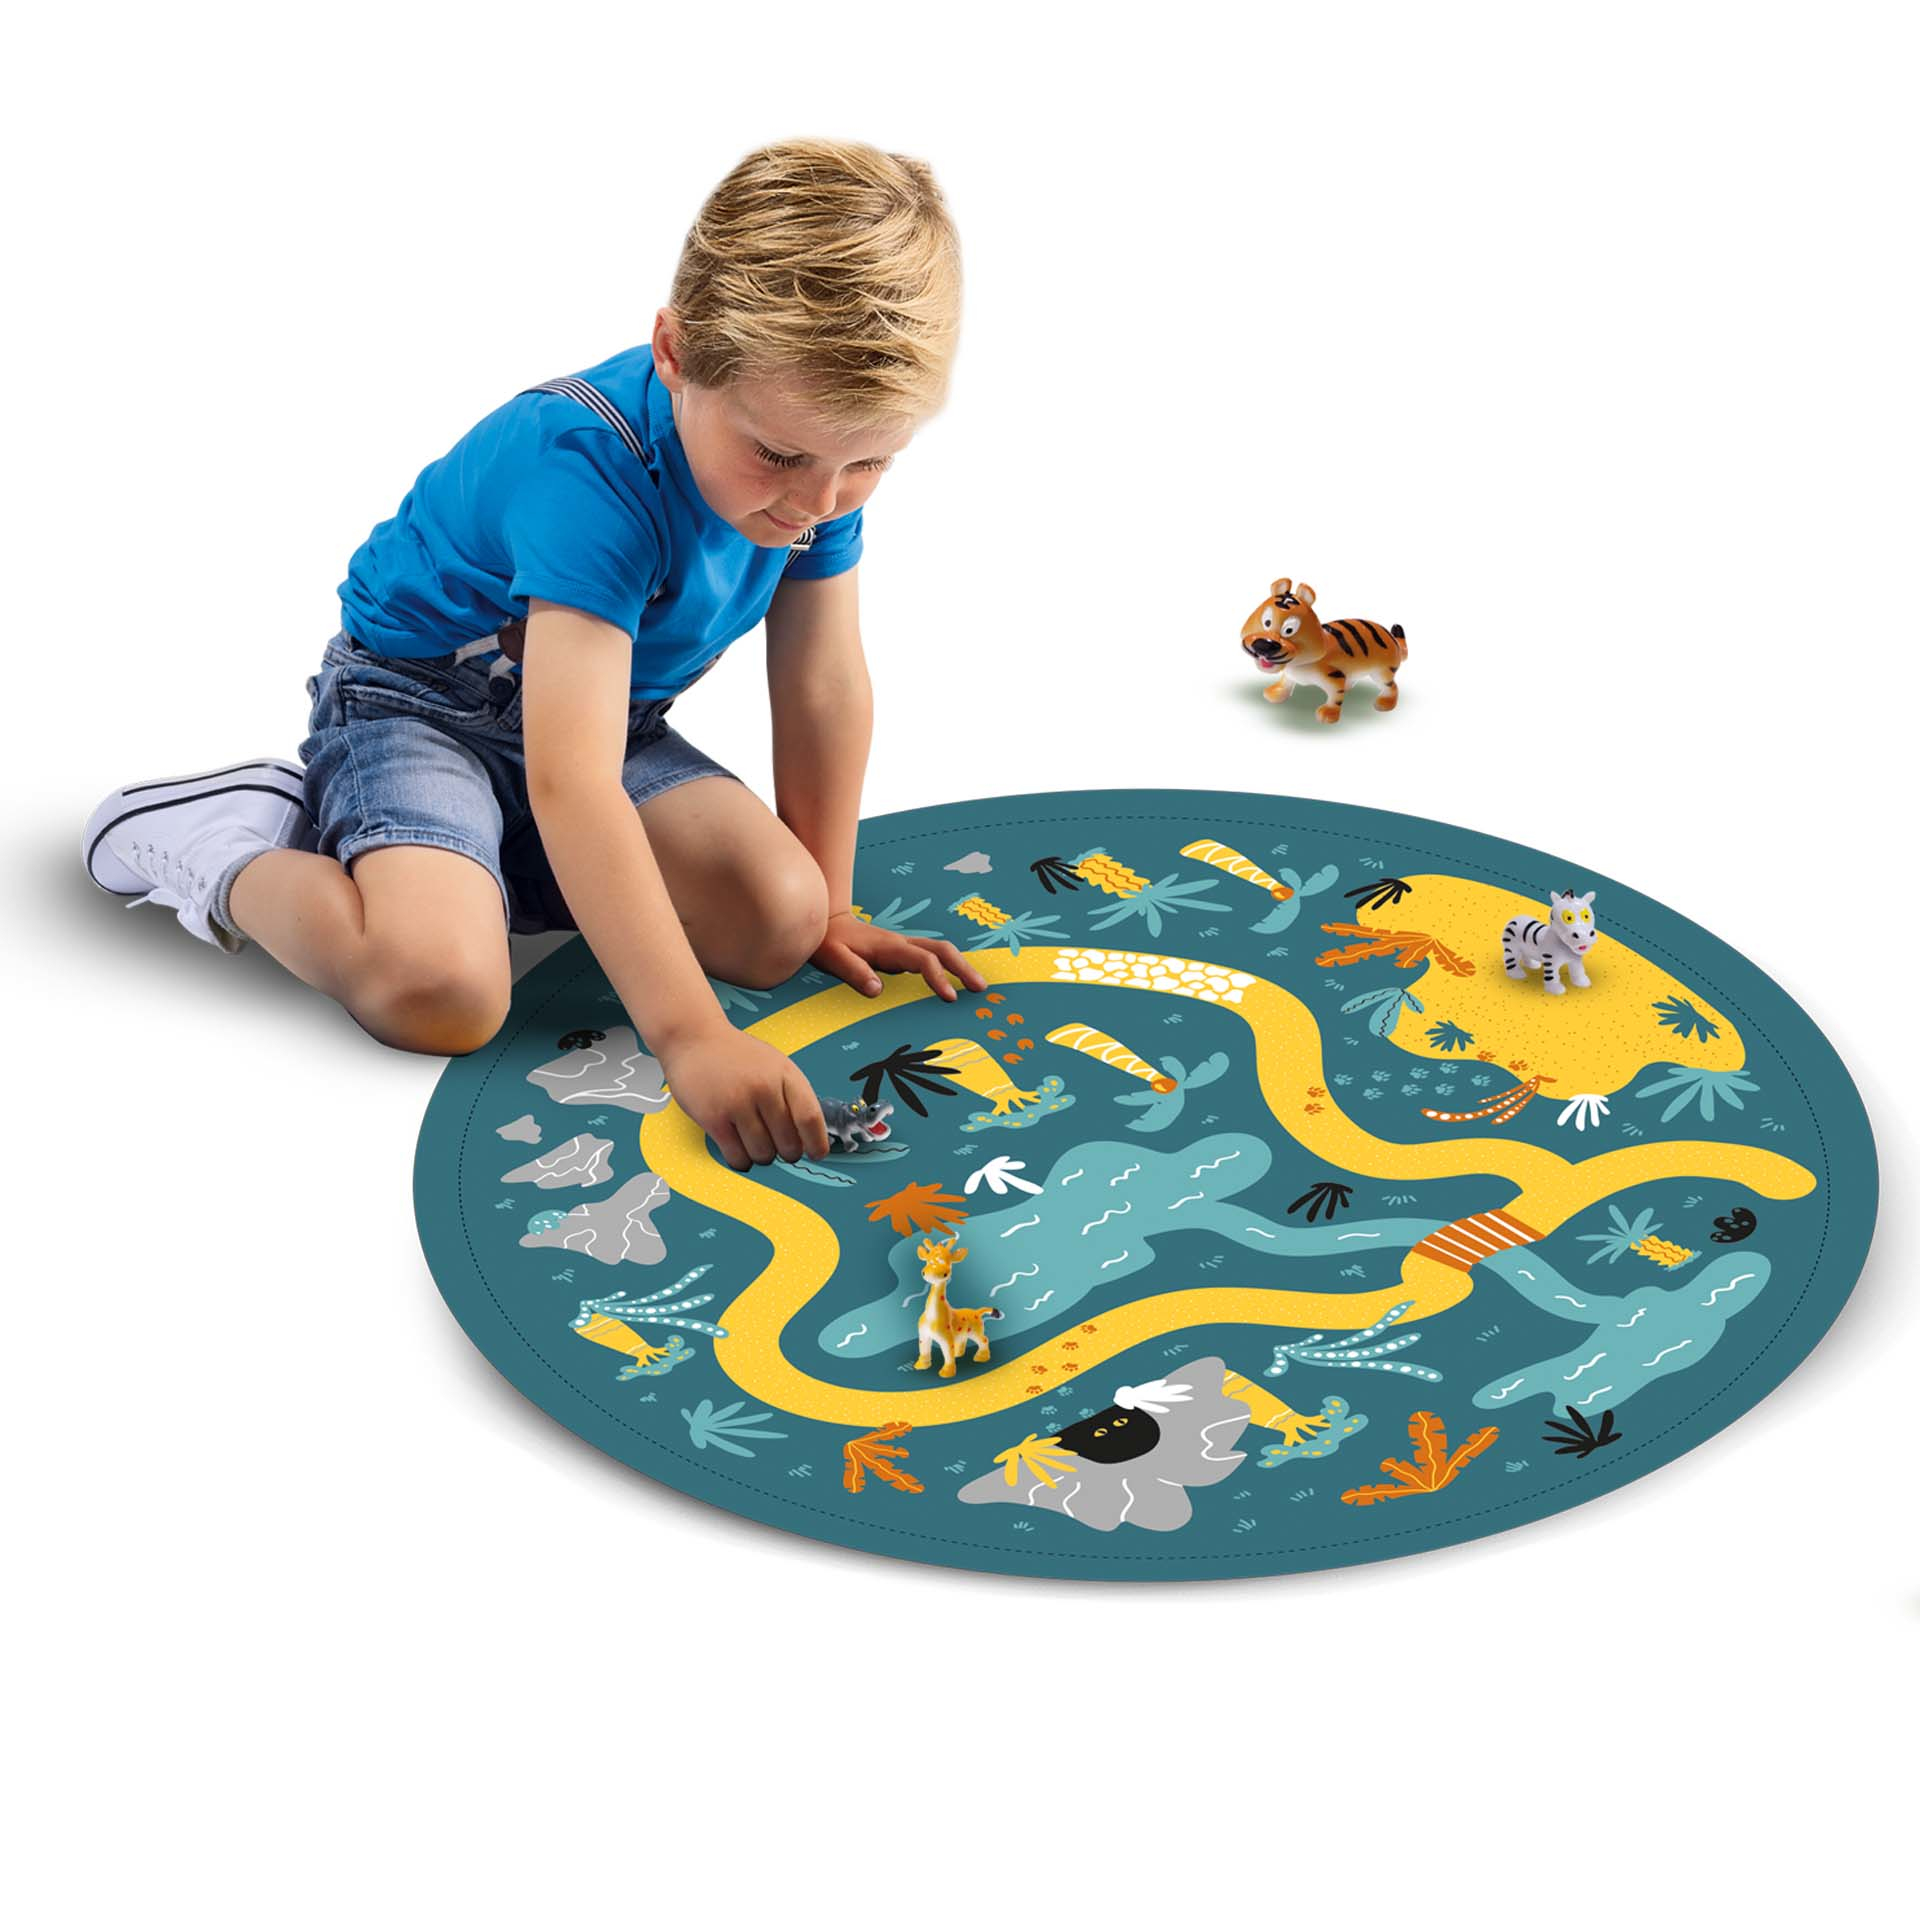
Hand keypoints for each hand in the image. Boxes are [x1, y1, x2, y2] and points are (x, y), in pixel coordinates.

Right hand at [658, 1025, 830, 1171]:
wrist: (694, 1040)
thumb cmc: (736, 1057)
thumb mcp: (774, 1065)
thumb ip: (792, 1096)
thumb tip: (809, 1136)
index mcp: (785, 1074)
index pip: (810, 1118)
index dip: (816, 1142)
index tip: (816, 1153)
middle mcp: (764, 1088)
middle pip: (788, 1143)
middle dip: (787, 1153)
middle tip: (779, 1148)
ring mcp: (737, 1103)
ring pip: (763, 1154)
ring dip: (761, 1157)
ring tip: (754, 1143)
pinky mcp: (713, 1118)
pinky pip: (737, 1157)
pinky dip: (741, 1161)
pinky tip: (739, 1149)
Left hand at [813, 910, 987, 1002]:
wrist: (827, 921)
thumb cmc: (829, 942)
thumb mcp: (834, 958)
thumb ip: (854, 972)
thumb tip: (877, 991)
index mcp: (889, 947)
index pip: (923, 960)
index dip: (938, 977)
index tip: (950, 997)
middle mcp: (902, 944)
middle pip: (942, 950)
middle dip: (964, 968)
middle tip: (981, 988)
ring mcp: (904, 946)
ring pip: (940, 950)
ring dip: (961, 965)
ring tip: (977, 986)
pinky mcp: (902, 951)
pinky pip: (932, 956)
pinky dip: (949, 965)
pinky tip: (956, 980)